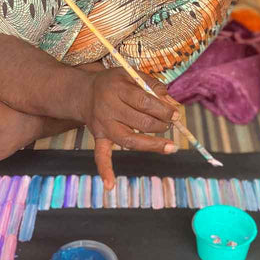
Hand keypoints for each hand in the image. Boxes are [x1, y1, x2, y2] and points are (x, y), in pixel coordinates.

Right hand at [80, 69, 179, 188]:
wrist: (84, 92)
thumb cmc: (114, 83)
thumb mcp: (131, 74)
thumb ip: (152, 85)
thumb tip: (172, 104)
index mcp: (118, 89)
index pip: (144, 102)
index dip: (163, 109)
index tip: (175, 114)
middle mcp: (109, 108)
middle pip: (140, 122)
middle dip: (161, 125)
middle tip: (170, 124)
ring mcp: (104, 125)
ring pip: (129, 140)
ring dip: (152, 145)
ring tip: (170, 147)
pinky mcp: (99, 138)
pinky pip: (101, 155)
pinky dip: (105, 170)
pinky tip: (111, 185)